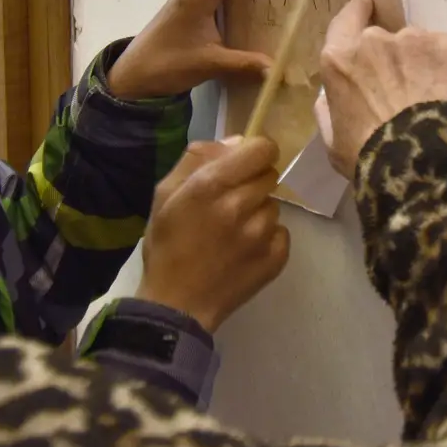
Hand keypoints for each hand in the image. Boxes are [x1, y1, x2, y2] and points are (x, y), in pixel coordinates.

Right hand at [136, 137, 290, 331]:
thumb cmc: (167, 246)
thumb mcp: (165, 193)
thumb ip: (197, 159)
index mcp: (212, 184)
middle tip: (230, 203)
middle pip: (270, 174)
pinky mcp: (276, 258)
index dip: (255, 152)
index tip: (244, 164)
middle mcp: (241, 205)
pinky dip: (267, 238)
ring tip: (233, 232)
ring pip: (273, 205)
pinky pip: (281, 232)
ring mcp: (262, 234)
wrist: (177, 304)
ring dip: (257, 212)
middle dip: (252, 183)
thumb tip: (236, 142)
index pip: (262, 148)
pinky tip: (244, 250)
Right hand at [316, 0, 446, 175]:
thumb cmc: (370, 158)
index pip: (346, 20)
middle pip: (385, 37)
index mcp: (340, 59)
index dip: (357, 13)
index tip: (367, 8)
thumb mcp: (333, 141)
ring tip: (432, 98)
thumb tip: (330, 92)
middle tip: (403, 86)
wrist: (425, 166)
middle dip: (393, 55)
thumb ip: (328, 108)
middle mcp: (375, 39)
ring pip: (419, 45)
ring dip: (422, 63)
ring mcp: (416, 39)